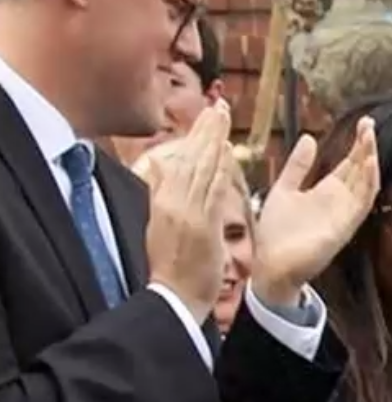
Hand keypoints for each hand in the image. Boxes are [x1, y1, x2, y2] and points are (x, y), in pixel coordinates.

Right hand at [143, 99, 233, 317]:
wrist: (173, 296)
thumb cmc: (170, 266)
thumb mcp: (158, 225)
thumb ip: (161, 195)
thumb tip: (156, 166)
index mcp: (162, 202)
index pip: (181, 162)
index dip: (195, 139)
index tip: (207, 118)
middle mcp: (172, 202)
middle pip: (190, 159)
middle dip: (204, 130)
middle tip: (217, 104)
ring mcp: (186, 212)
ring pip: (200, 169)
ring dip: (211, 141)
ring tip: (220, 116)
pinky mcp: (200, 225)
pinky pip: (210, 192)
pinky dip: (218, 169)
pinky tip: (226, 151)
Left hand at [254, 117, 381, 304]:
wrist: (271, 265)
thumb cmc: (276, 233)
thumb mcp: (283, 189)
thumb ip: (297, 166)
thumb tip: (310, 138)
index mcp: (326, 192)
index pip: (349, 164)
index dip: (357, 144)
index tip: (363, 123)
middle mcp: (340, 201)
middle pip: (360, 169)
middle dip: (366, 146)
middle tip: (369, 123)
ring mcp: (345, 214)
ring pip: (366, 182)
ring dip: (370, 159)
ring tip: (370, 136)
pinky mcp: (345, 226)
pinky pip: (363, 202)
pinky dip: (369, 182)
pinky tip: (369, 162)